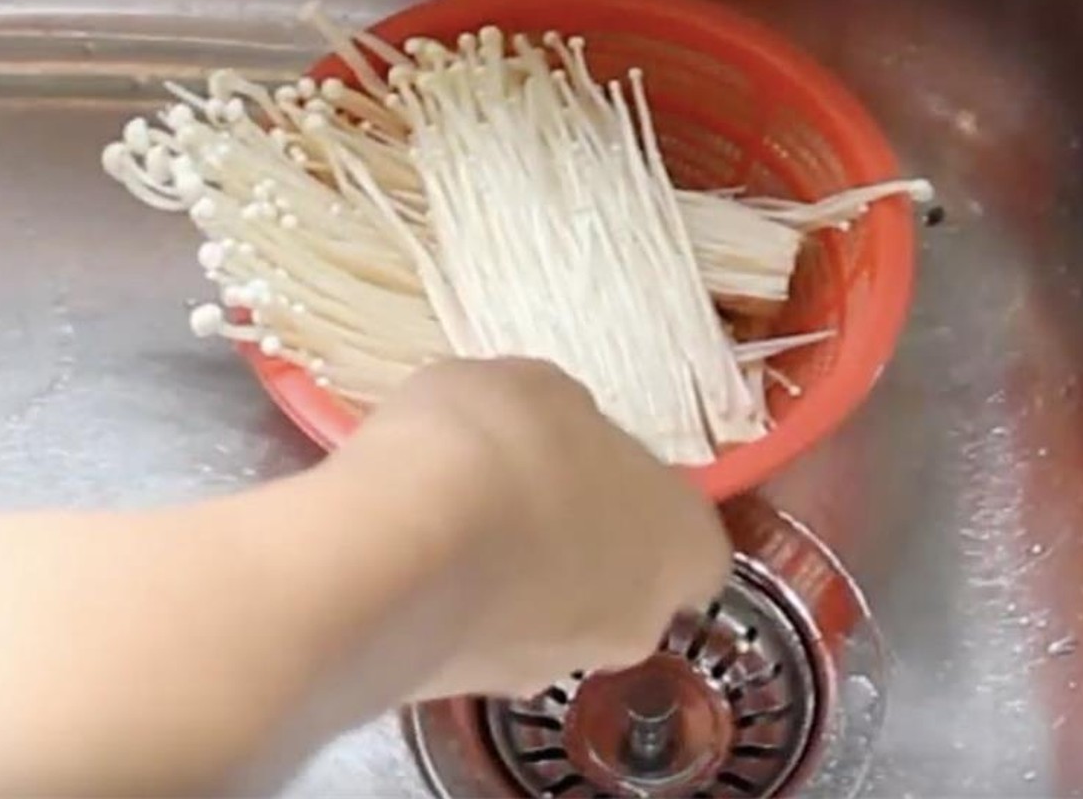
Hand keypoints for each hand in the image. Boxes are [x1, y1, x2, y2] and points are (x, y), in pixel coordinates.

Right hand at [354, 358, 731, 697]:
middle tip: (513, 487)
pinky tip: (405, 548)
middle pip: (617, 582)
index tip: (591, 467)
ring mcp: (550, 669)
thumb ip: (568, 424)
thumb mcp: (539, 387)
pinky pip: (469, 633)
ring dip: (504, 574)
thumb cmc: (498, 446)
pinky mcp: (466, 695)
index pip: (690, 539)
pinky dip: (446, 598)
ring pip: (541, 614)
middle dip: (569, 541)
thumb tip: (561, 443)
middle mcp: (635, 624)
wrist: (392, 549)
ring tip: (444, 512)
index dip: (641, 501)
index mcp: (684, 543)